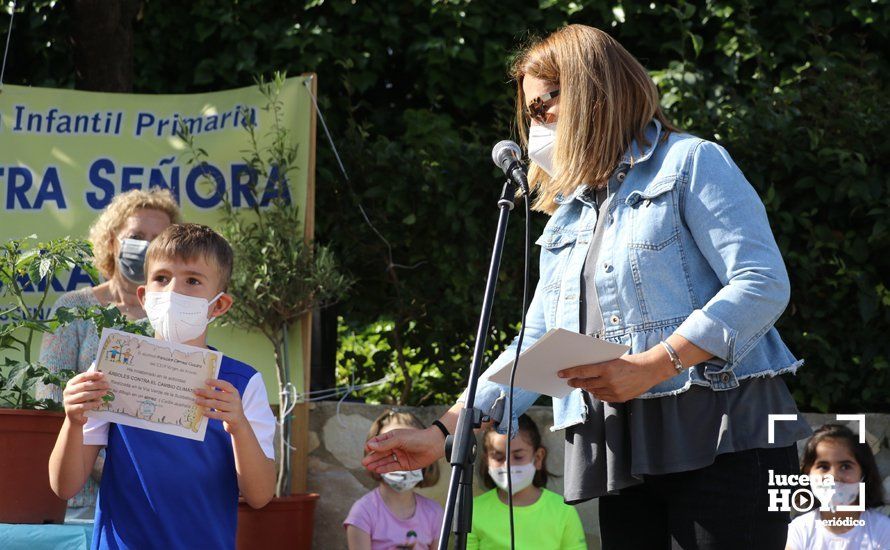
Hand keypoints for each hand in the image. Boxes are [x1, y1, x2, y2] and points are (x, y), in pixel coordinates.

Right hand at [62, 371, 108, 424]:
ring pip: (84, 395)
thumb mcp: (85, 391)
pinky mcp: (70, 410)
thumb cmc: (82, 401)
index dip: (92, 375)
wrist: (75, 416)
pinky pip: (83, 406)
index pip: (82, 377)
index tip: (103, 375)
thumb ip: (91, 384)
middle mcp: (67, 391)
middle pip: (84, 386)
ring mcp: (67, 401)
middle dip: (97, 385)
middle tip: (107, 385)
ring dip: (96, 393)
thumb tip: (103, 379)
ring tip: (105, 392)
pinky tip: (100, 402)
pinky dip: (93, 404)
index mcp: (71, 384)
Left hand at [195, 379, 247, 434]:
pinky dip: (210, 413)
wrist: (239, 424)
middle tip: (195, 391)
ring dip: (205, 402)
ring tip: (196, 401)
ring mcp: (235, 408)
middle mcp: (236, 399)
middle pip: (219, 394)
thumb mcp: (227, 401)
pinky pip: (219, 415)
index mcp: (234, 392)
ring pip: (217, 404)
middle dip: (206, 392)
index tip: (205, 381)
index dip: (216, 382)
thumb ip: (219, 396)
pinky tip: (203, 412)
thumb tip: (202, 392)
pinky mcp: (232, 418)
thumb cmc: (229, 409)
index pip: (225, 385)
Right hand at [362, 427, 445, 473]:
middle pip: (381, 453)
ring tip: (368, 467)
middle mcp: (395, 446)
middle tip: (363, 463)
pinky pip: (392, 467)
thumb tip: (370, 445)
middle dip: (372, 457)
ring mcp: (400, 456)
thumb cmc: (417, 438)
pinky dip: (385, 469)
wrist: (433, 445)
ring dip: (376, 464)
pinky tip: (377, 470)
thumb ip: (385, 444)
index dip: (372, 446)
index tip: (367, 449)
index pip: (379, 442)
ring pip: (385, 461)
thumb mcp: (399, 439)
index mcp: (393, 437)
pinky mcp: (405, 464)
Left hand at [557, 349, 675, 402]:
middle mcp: (609, 381)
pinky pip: (603, 397)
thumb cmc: (630, 361)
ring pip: (594, 391)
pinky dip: (598, 393)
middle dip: (576, 382)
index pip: (582, 371)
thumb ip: (599, 366)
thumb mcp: (613, 359)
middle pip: (586, 383)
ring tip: (583, 384)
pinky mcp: (619, 398)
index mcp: (606, 368)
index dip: (570, 373)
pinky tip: (596, 389)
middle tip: (569, 381)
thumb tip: (583, 371)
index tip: (561, 374)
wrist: (649, 370)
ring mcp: (614, 391)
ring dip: (587, 387)